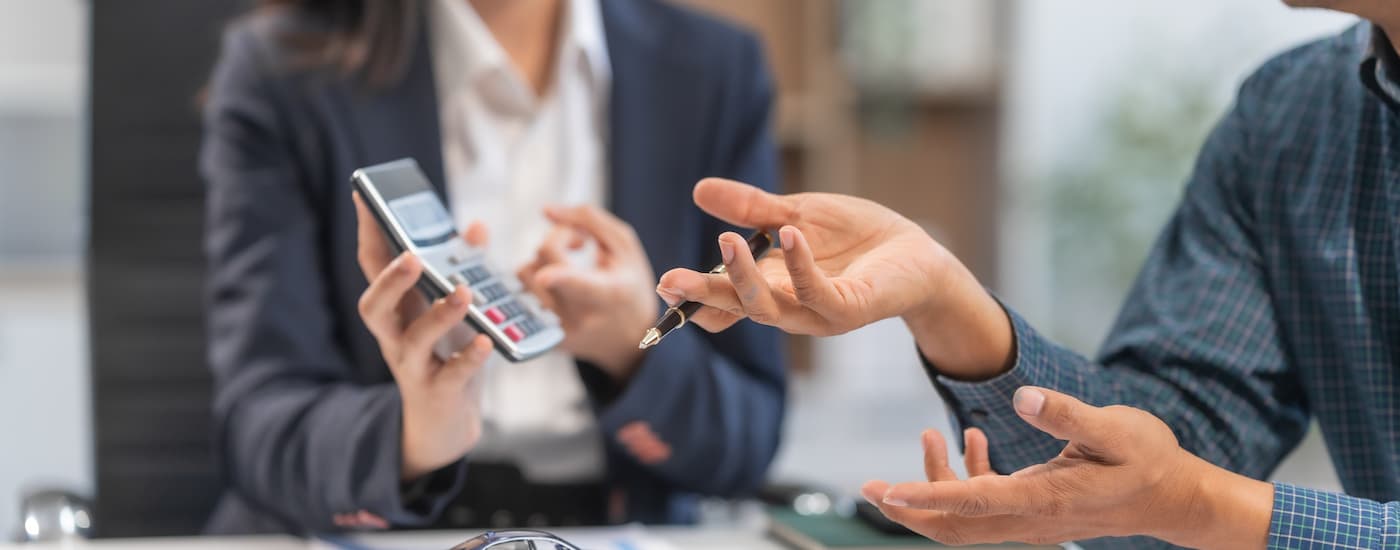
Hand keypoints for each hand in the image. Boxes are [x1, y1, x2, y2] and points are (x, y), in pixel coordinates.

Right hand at [353, 193, 493, 481]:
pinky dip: (468, 358)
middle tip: (411, 257)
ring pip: (413, 341)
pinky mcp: (438, 392)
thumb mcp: (453, 311)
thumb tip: (476, 225)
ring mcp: (413, 367)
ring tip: (463, 293)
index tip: (363, 195)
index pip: (374, 266)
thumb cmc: (446, 356)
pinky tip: (485, 342)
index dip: (368, 232)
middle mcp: (395, 337)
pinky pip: (452, 375)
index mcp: (398, 310)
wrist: (446, 423)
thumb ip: (462, 268)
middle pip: (374, 307)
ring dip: (438, 315)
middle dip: (390, 281)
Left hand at [516, 205, 657, 380]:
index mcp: (608, 293)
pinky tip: (557, 285)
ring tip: (566, 266)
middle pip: (543, 264)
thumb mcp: (624, 247)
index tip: (546, 275)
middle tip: (580, 243)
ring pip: (525, 277)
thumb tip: (546, 210)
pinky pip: (521, 296)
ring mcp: (560, 331)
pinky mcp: (545, 339)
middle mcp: (581, 316)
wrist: (631, 339)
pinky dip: (535, 281)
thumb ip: (588, 219)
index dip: (560, 277)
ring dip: (540, 261)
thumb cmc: (629, 285)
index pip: (578, 282)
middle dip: (556, 240)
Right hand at [655, 178, 1013, 378]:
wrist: (917, 254)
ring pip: (769, 307)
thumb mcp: (795, 215)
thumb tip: (699, 190)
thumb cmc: (856, 240)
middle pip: (737, 307)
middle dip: (703, 295)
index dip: (694, 299)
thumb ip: (751, 208)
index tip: (663, 287)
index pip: (725, 301)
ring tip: (725, 241)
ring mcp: (817, 313)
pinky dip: (799, 265)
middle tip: (669, 280)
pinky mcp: (850, 309)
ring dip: (744, 277)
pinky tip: (789, 234)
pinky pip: (817, 291)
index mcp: (771, 288)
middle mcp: (788, 308)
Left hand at [862, 387, 1273, 548]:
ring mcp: (1029, 521)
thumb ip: (1067, 414)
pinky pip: (985, 504)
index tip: (884, 492)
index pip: (971, 503)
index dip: (924, 497)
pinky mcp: (1032, 512)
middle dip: (908, 508)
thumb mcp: (1116, 428)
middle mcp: (1029, 519)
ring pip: (965, 517)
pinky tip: (971, 438)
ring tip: (929, 435)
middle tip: (867, 486)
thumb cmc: (1148, 459)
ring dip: (936, 484)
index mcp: (1043, 500)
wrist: (1174, 497)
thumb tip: (1023, 397)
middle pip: (954, 527)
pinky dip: (968, 475)